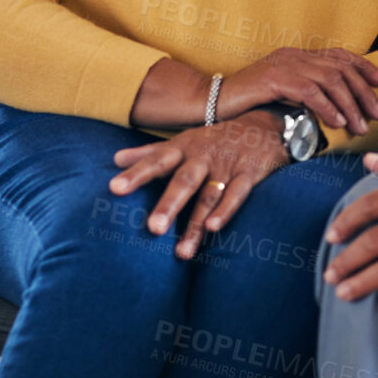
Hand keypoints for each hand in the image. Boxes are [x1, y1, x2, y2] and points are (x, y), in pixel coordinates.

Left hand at [109, 109, 289, 259]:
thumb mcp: (182, 141)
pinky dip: (226, 210)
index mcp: (183, 148)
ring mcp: (227, 166)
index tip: (114, 188)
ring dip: (196, 224)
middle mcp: (203, 157)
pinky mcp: (249, 174)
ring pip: (209, 195)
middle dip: (169, 204)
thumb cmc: (213, 139)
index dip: (136, 173)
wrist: (263, 125)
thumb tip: (115, 159)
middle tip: (152, 229)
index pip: (156, 160)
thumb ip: (150, 152)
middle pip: (183, 181)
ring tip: (181, 253)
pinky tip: (214, 228)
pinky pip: (237, 194)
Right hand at [220, 47, 377, 135]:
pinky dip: (326, 107)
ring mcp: (283, 65)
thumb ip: (307, 95)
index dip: (364, 66)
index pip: (339, 56)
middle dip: (364, 91)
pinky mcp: (272, 79)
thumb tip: (339, 110)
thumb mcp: (283, 95)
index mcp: (298, 56)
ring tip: (360, 125)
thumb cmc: (249, 103)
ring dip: (349, 104)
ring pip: (329, 81)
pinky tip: (336, 122)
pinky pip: (308, 91)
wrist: (214, 100)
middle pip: (340, 68)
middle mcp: (294, 56)